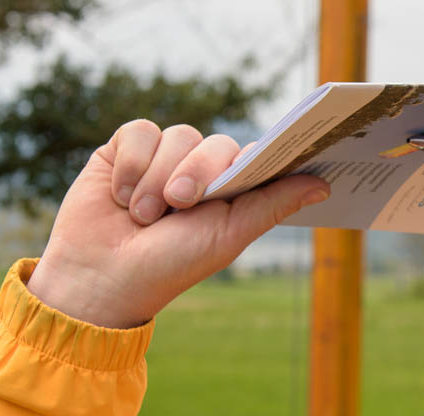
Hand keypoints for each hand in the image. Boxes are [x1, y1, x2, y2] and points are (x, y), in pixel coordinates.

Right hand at [29, 120, 329, 327]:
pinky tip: (120, 195)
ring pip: (177, 135)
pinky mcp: (124, 150)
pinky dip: (130, 164)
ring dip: (157, 176)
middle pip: (216, 144)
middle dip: (197, 172)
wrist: (100, 276)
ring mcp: (162, 158)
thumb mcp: (227, 237)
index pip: (256, 156)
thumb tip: (323, 185)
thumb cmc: (168, 266)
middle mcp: (199, 170)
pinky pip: (139, 131)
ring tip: (142, 214)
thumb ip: (271, 205)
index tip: (272, 155)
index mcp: (231, 192)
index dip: (266, 153)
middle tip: (179, 203)